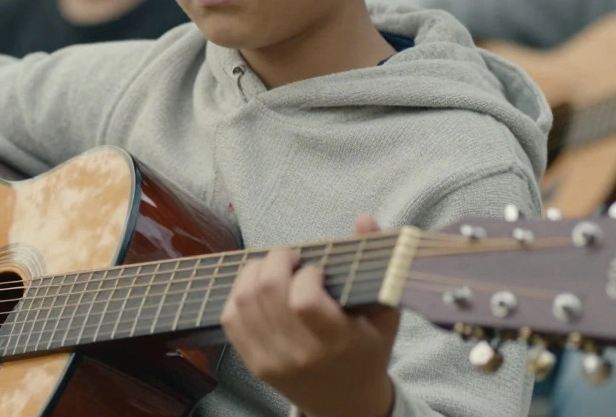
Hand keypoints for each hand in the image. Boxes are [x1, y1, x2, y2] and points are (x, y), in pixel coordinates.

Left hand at [221, 214, 398, 416]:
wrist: (346, 403)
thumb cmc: (368, 349)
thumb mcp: (385, 311)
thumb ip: (378, 261)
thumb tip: (364, 218)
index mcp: (337, 343)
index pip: (303, 301)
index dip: (306, 274)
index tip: (316, 270)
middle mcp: (300, 355)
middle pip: (267, 293)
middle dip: (276, 260)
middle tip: (291, 258)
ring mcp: (272, 361)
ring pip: (243, 301)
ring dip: (255, 272)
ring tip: (275, 268)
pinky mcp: (253, 364)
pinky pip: (230, 318)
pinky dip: (239, 294)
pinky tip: (259, 289)